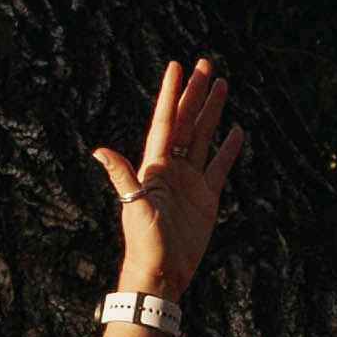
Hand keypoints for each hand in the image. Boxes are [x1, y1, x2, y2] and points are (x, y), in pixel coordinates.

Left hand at [99, 57, 243, 302]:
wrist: (162, 272)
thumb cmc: (144, 242)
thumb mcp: (133, 207)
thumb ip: (123, 177)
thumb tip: (100, 151)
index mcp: (154, 165)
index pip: (165, 121)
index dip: (170, 93)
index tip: (176, 66)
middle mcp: (172, 167)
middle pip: (186, 121)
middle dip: (194, 92)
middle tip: (204, 63)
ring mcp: (190, 180)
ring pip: (203, 137)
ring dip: (211, 112)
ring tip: (221, 86)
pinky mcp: (206, 197)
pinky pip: (219, 167)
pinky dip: (228, 149)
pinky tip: (236, 132)